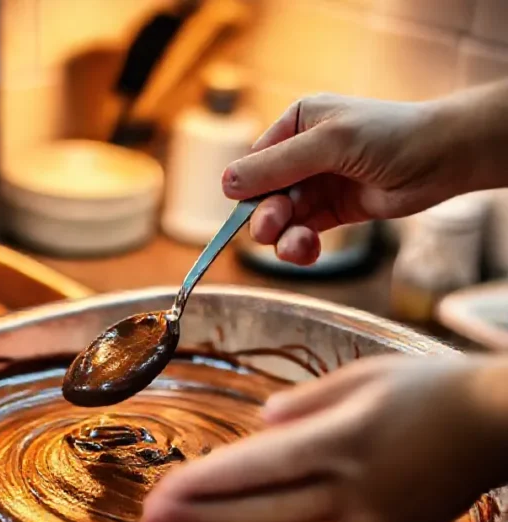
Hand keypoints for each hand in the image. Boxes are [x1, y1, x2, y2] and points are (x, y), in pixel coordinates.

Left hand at [141, 355, 507, 521]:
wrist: (500, 427)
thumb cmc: (430, 391)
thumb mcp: (363, 377)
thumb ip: (305, 404)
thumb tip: (263, 425)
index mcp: (344, 438)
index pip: (259, 467)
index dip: (205, 484)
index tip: (160, 496)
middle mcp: (356, 488)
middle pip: (262, 511)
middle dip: (200, 518)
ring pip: (295, 516)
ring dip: (263, 502)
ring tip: (273, 471)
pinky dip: (330, 501)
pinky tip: (363, 473)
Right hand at [224, 93, 467, 265]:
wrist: (444, 158)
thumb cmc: (390, 136)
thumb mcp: (328, 144)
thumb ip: (276, 166)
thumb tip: (225, 184)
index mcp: (297, 122)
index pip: (255, 161)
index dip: (248, 188)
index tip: (247, 209)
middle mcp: (303, 152)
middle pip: (264, 194)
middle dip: (266, 215)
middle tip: (271, 230)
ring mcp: (318, 183)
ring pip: (282, 217)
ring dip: (284, 236)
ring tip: (297, 247)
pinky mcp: (334, 210)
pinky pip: (303, 231)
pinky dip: (300, 245)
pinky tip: (308, 250)